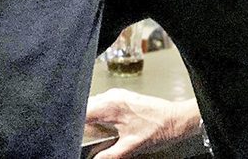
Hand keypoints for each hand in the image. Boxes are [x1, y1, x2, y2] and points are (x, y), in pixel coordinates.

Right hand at [85, 89, 200, 157]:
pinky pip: (103, 103)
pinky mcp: (122, 97)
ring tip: (93, 131)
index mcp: (111, 105)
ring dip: (90, 117)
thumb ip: (110, 155)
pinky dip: (100, 114)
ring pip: (94, 104)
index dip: (75, 123)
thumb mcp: (131, 147)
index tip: (72, 133)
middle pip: (86, 106)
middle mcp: (112, 96)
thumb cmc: (158, 129)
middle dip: (82, 121)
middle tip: (83, 135)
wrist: (175, 120)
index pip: (83, 110)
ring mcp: (117, 95)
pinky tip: (105, 125)